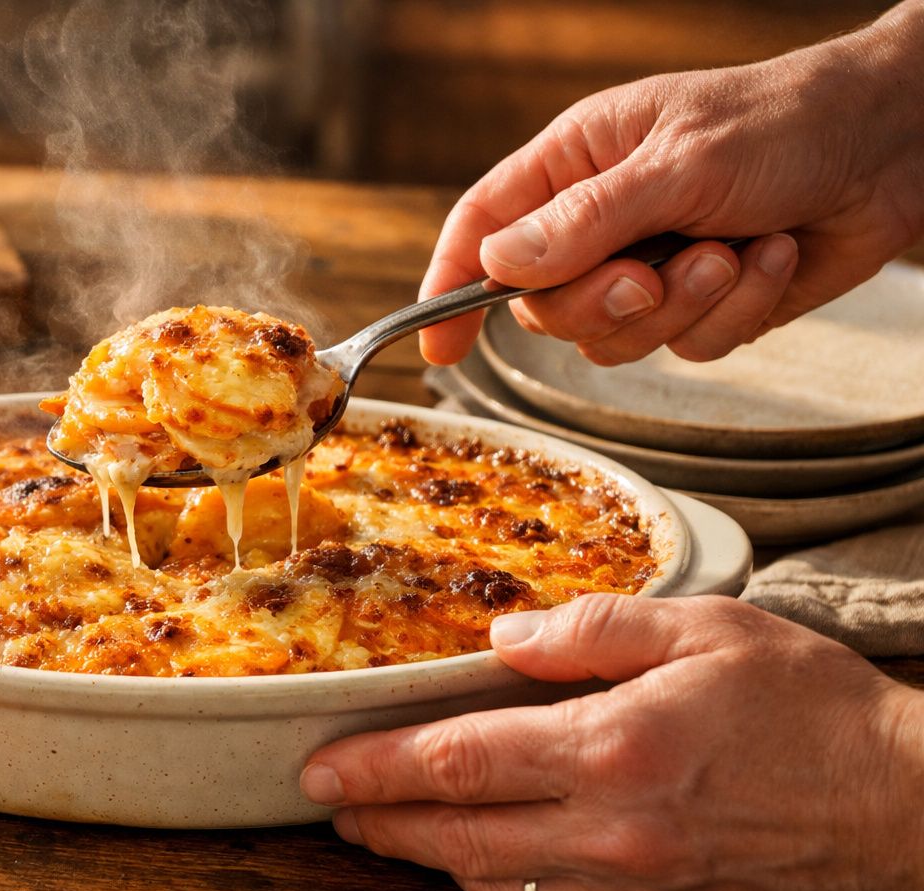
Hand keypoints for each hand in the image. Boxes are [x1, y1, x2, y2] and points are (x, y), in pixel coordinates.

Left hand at [300, 594, 923, 890]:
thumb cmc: (818, 712)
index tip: (321, 768)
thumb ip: (593, 630)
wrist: (914, 818)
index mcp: (614, 750)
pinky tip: (487, 864)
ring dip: (432, 862)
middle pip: (456, 839)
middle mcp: (612, 834)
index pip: (458, 762)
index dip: (376, 767)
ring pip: (496, 890)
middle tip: (332, 809)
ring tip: (392, 832)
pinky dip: (504, 890)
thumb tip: (501, 640)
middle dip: (382, 823)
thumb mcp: (710, 630)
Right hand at [418, 3, 923, 365]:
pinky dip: (734, 310)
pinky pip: (687, 346)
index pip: (483, 230)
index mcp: (576, 164)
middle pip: (544, 306)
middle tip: (651, 274)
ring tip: (730, 251)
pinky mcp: (703, 305)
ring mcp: (651, 267)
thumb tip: (500, 266)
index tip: (434, 344)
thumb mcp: (677, 165)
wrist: (892, 146)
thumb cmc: (785, 123)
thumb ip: (585, 222)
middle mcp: (602, 221)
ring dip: (682, 304)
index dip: (448, 288)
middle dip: (602, 302)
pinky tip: (771, 256)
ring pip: (613, 338)